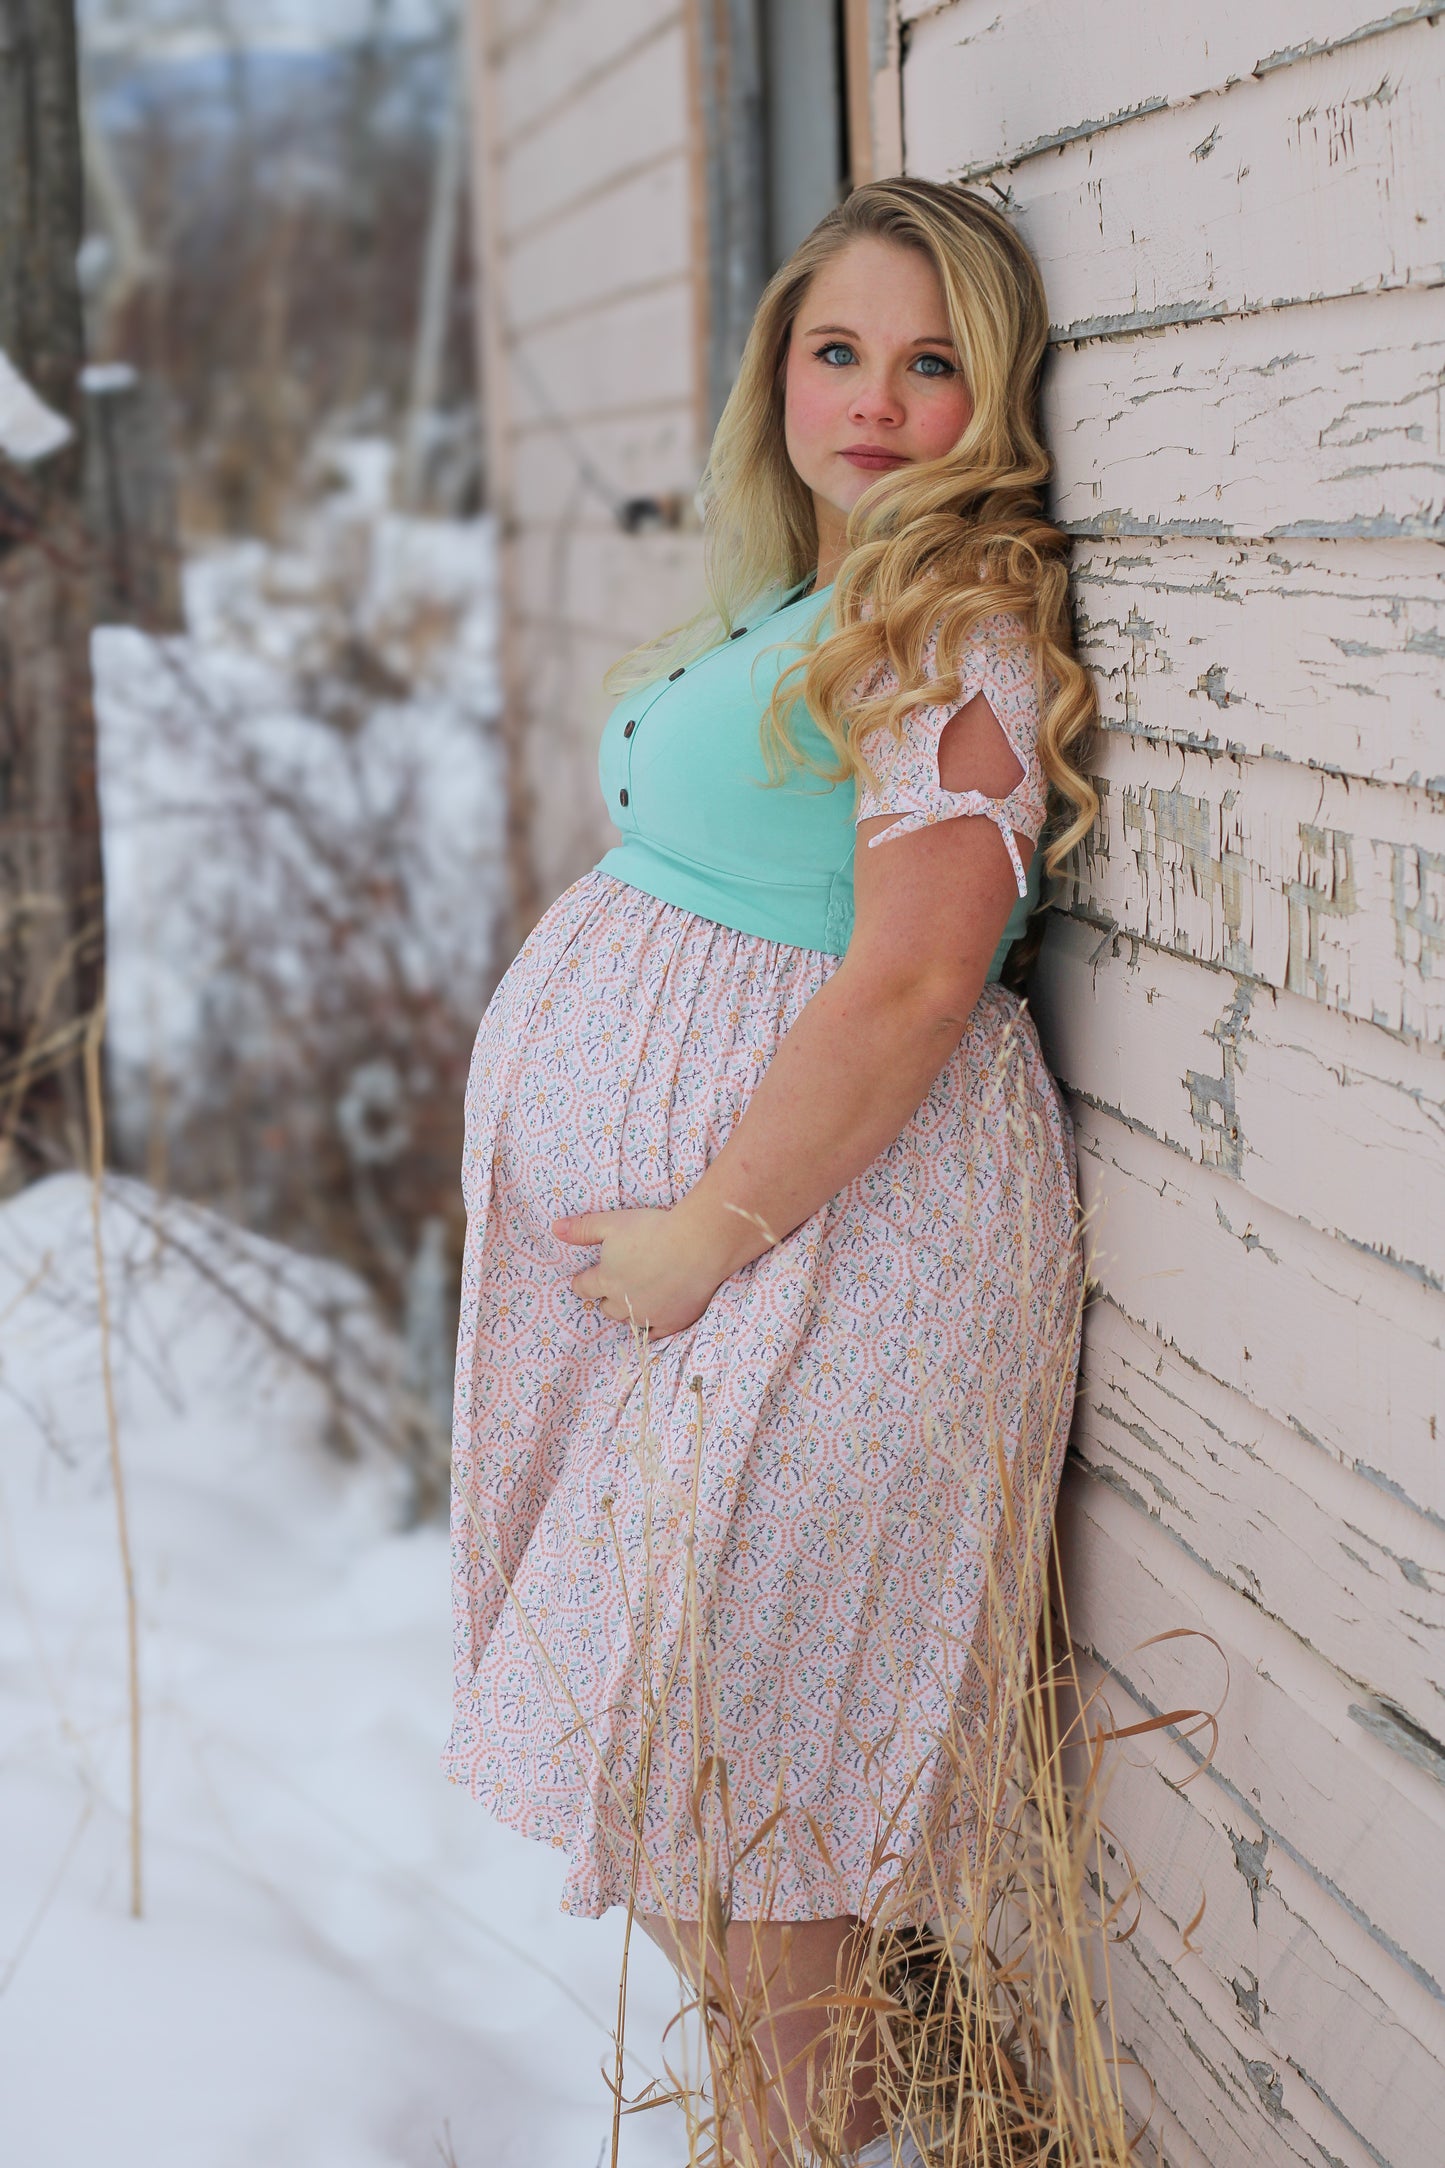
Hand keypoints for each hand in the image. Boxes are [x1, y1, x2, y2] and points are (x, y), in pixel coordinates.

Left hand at [552, 1203, 733, 1338]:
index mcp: (606, 1279)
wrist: (696, 1246)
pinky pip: (655, 1334)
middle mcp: (623, 1303)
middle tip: (616, 1287)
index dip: (583, 1282)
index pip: (584, 1287)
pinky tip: (654, 1321)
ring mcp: (648, 1315)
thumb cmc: (652, 1230)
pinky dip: (652, 1327)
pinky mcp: (672, 1322)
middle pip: (607, 1308)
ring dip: (629, 1311)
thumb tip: (555, 1229)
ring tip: (637, 1300)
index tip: (584, 1280)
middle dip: (607, 1298)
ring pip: (630, 1321)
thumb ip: (583, 1228)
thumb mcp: (612, 1223)